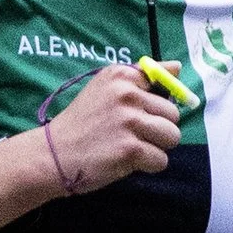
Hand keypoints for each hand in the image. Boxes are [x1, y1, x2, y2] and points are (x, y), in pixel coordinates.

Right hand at [43, 62, 179, 195]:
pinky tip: (126, 160)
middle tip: (131, 134)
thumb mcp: (106, 88)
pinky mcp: (130, 149)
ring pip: (172, 137)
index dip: (155, 105)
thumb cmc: (83, 122)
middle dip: (158, 129)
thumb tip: (178, 67)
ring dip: (156, 147)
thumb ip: (142, 76)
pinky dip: (147, 165)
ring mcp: (129, 122)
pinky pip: (161, 160)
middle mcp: (127, 94)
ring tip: (132, 147)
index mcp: (122, 76)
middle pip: (173, 115)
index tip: (137, 113)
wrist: (54, 153)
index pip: (164, 85)